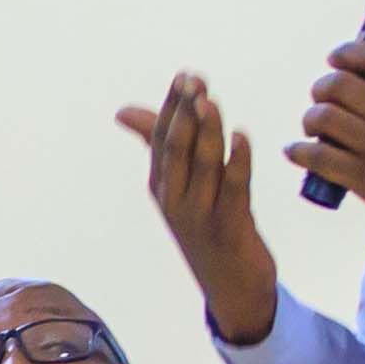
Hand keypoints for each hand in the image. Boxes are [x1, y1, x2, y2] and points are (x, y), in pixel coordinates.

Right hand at [115, 73, 282, 346]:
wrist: (233, 289)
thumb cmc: (208, 228)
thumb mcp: (180, 187)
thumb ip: (158, 144)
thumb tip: (122, 111)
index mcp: (162, 185)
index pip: (159, 138)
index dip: (171, 105)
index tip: (185, 74)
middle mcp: (175, 199)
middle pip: (176, 148)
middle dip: (185, 112)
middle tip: (195, 80)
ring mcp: (200, 216)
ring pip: (203, 165)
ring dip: (208, 131)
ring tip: (211, 101)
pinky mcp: (230, 228)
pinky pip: (234, 189)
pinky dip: (238, 161)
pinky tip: (242, 136)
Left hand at [287, 40, 364, 267]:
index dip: (346, 53)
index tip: (334, 59)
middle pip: (340, 85)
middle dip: (321, 89)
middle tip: (320, 100)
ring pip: (325, 118)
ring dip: (310, 120)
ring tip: (312, 129)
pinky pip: (320, 158)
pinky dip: (300, 152)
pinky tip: (295, 152)